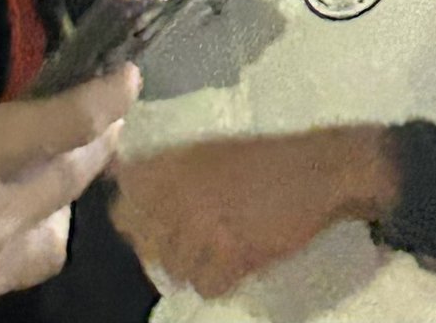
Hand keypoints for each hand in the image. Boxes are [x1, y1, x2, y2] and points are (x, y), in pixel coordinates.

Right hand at [0, 62, 140, 321]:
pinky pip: (8, 272)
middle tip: (100, 110)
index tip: (128, 76)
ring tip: (48, 166)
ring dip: (63, 197)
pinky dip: (18, 237)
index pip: (66, 125)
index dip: (108, 95)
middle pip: (74, 179)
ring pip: (54, 238)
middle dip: (98, 138)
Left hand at [111, 127, 398, 298]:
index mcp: (177, 163)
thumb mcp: (207, 150)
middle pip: (145, 241)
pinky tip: (236, 260)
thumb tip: (117, 173)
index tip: (148, 216)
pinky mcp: (235, 255)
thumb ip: (164, 164)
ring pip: (174, 269)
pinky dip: (220, 280)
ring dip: (192, 265)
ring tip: (217, 247)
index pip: (123, 200)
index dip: (131, 214)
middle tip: (188, 237)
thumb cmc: (264, 157)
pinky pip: (207, 286)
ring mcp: (208, 226)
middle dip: (160, 245)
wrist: (318, 170)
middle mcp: (184, 193)